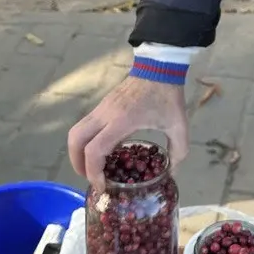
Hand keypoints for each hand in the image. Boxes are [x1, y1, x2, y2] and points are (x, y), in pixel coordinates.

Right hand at [68, 75, 189, 187]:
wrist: (159, 66)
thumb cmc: (168, 96)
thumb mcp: (179, 126)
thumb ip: (178, 152)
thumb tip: (172, 173)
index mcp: (121, 121)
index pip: (94, 150)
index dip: (93, 172)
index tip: (102, 186)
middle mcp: (105, 114)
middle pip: (75, 140)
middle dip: (77, 163)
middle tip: (91, 178)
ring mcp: (101, 108)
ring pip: (76, 131)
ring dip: (78, 152)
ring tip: (93, 167)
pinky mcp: (102, 104)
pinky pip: (85, 125)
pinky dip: (86, 141)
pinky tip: (103, 150)